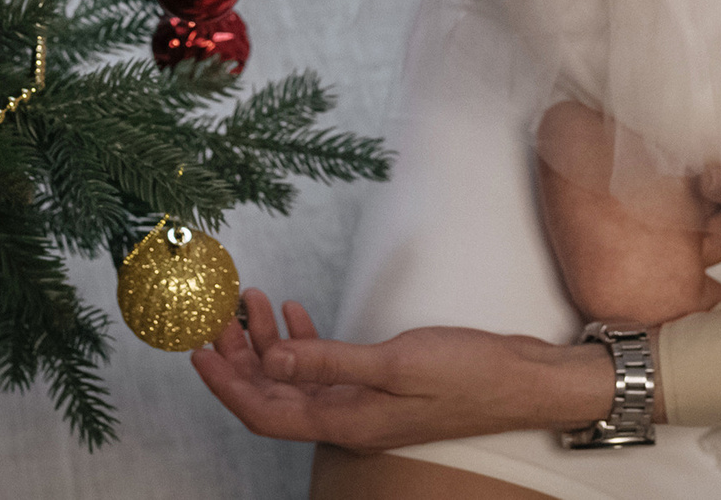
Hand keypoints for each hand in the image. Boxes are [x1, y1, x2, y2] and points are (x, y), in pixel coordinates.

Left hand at [191, 290, 620, 451]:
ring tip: (248, 299)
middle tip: (213, 313)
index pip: (264, 411)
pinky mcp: (379, 383)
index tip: (195, 350)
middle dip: (237, 356)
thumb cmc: (470, 374)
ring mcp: (363, 402)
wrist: (526, 381)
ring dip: (266, 341)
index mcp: (345, 420)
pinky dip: (302, 339)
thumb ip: (329, 361)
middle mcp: (347, 417)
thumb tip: (270, 357)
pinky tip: (291, 312)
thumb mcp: (396, 362)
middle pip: (273, 393)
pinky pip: (324, 367)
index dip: (225, 384)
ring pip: (295, 377)